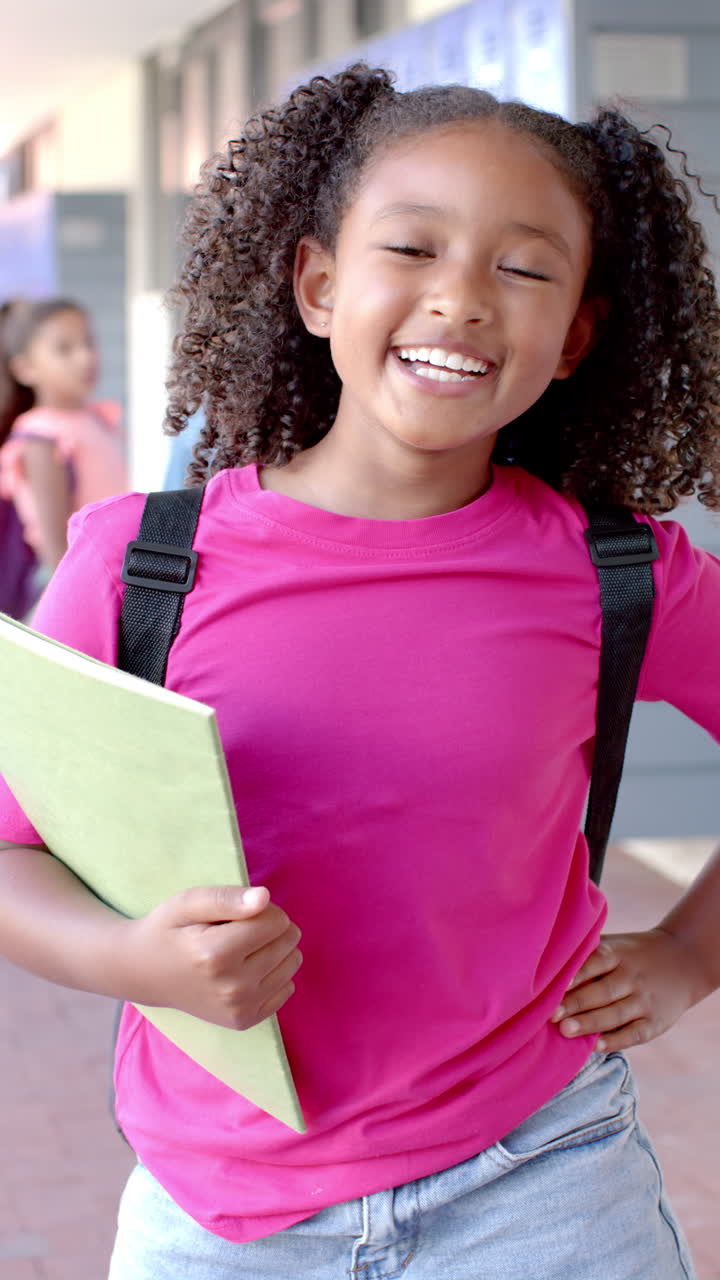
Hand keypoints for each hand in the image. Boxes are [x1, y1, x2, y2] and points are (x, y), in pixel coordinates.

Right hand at [119, 885, 301, 1030]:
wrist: (145, 974)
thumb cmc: (168, 931)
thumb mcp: (187, 903)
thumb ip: (226, 898)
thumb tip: (265, 897)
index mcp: (215, 955)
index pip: (276, 920)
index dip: (262, 908)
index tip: (238, 912)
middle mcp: (231, 987)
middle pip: (288, 941)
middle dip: (270, 926)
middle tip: (238, 930)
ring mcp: (239, 1009)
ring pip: (292, 963)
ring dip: (275, 948)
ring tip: (242, 948)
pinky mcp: (244, 1021)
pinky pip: (287, 988)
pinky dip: (274, 973)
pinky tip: (247, 969)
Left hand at [550, 928, 709, 1051]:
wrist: (683, 960)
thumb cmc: (631, 953)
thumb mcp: (615, 944)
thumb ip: (587, 952)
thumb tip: (544, 960)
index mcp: (619, 954)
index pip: (595, 962)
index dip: (574, 974)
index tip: (551, 985)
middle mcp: (632, 977)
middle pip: (602, 991)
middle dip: (576, 1003)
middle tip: (551, 1014)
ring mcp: (645, 1000)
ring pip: (616, 1014)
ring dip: (590, 1023)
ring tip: (565, 1030)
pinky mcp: (655, 1023)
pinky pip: (633, 1033)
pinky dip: (615, 1041)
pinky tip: (595, 1046)